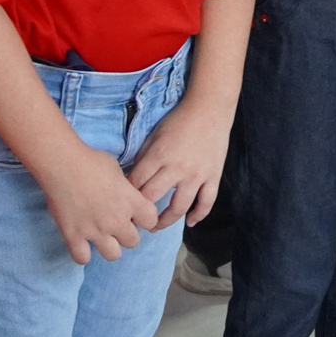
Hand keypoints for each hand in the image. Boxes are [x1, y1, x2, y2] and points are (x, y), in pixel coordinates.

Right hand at [35, 141, 159, 264]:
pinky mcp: (74, 236)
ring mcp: (95, 231)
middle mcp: (116, 220)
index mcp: (131, 201)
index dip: (145, 217)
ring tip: (102, 237)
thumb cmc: (91, 160)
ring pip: (113, 255)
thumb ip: (125, 188)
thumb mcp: (117, 169)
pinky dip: (82, 253)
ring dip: (109, 247)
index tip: (136, 214)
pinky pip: (82, 258)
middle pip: (133, 242)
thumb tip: (125, 193)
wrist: (63, 164)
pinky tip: (81, 243)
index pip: (151, 221)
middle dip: (127, 234)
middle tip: (117, 225)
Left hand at [127, 95, 232, 229]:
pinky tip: (190, 222)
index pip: (136, 183)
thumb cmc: (179, 120)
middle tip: (134, 219)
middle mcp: (176, 168)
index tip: (123, 202)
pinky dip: (198, 215)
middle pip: (152, 199)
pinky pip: (206, 202)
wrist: (210, 109)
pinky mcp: (212, 176)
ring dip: (165, 221)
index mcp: (159, 155)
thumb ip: (144, 158)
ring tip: (156, 226)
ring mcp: (196, 175)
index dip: (127, 195)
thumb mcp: (154, 136)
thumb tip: (132, 178)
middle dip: (140, 211)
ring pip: (179, 208)